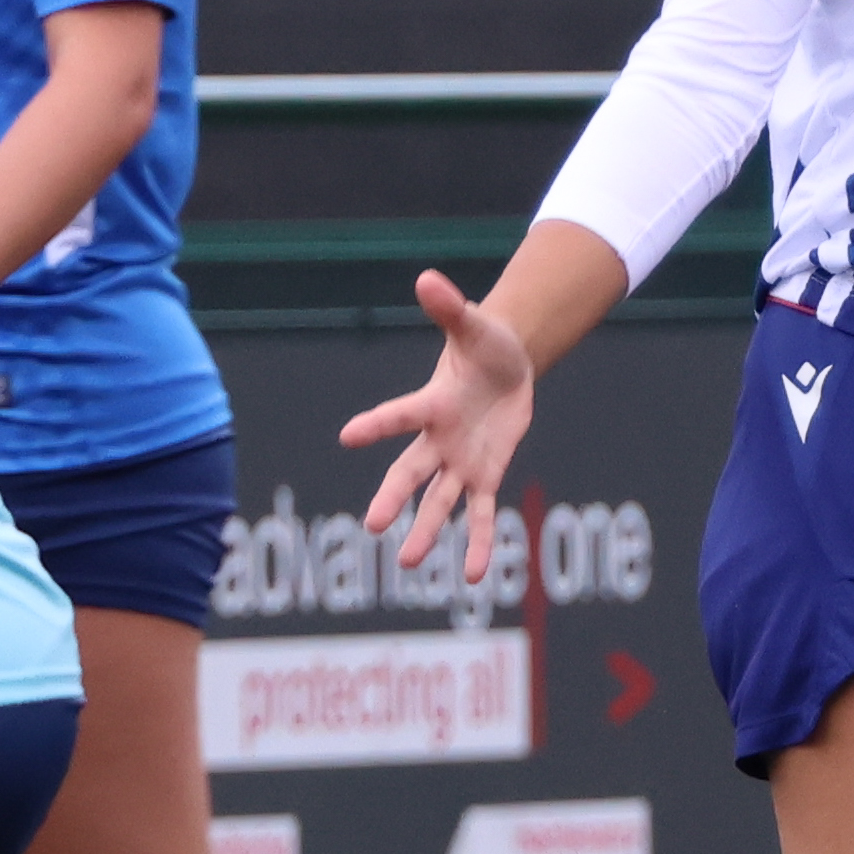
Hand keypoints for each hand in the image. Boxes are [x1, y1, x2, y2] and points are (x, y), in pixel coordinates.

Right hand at [344, 270, 537, 582]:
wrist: (505, 367)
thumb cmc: (484, 345)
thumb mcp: (474, 326)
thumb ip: (450, 308)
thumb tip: (426, 278)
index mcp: (432, 403)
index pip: (401, 414)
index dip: (378, 424)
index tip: (348, 436)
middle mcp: (438, 439)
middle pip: (412, 472)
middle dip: (394, 497)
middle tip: (372, 524)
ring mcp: (460, 462)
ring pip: (440, 502)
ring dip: (426, 532)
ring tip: (405, 562)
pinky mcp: (485, 475)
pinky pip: (482, 514)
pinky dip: (479, 542)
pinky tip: (474, 575)